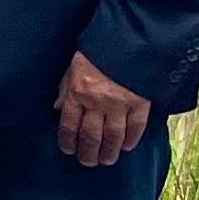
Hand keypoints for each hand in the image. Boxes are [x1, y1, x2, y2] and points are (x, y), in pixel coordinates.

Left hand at [53, 50, 153, 168]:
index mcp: (77, 92)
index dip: (68, 141)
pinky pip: (136, 127)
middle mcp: (96, 102)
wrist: (130, 37)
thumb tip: (57, 109)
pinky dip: (131, 139)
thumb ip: (65, 88)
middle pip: (91, 136)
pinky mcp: (140, 102)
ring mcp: (120, 104)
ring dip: (109, 152)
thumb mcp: (73, 66)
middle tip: (88, 162)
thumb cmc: (98, 50)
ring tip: (107, 160)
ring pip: (113, 137)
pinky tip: (128, 147)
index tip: (69, 150)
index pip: (69, 125)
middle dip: (88, 153)